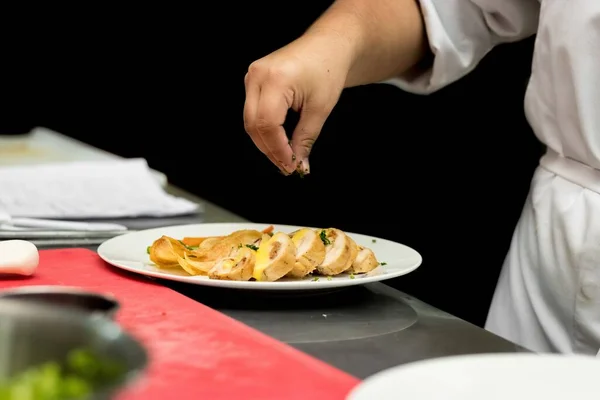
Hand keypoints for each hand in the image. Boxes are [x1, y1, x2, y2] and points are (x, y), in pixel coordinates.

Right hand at [243, 32, 351, 174]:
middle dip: (270, 150)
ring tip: (286, 157)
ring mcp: (252, 76)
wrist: (327, 45)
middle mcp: (258, 75)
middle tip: (289, 167)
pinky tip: (280, 142)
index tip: (291, 166)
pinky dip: (265, 130)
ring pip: (250, 121)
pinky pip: (253, 112)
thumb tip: (297, 165)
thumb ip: (305, 139)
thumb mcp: (320, 109)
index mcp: (275, 78)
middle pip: (253, 125)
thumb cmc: (328, 68)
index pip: (267, 124)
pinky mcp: (253, 80)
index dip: (278, 150)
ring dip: (266, 143)